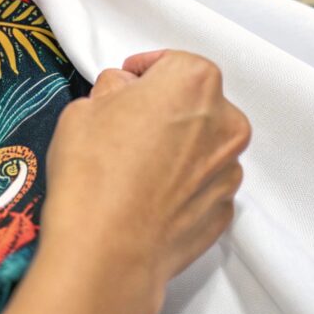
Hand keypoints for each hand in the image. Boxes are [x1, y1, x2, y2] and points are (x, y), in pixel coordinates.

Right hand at [41, 50, 250, 313]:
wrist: (107, 251)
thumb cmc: (93, 171)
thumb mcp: (83, 108)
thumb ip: (112, 90)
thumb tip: (123, 93)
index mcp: (193, 83)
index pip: (172, 62)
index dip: (144, 71)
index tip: (125, 82)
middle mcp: (225, 122)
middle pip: (196, 102)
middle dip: (165, 107)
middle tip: (127, 124)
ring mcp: (229, 171)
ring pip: (202, 143)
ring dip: (177, 145)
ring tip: (135, 165)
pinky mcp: (224, 211)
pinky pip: (203, 183)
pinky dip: (182, 182)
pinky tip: (147, 194)